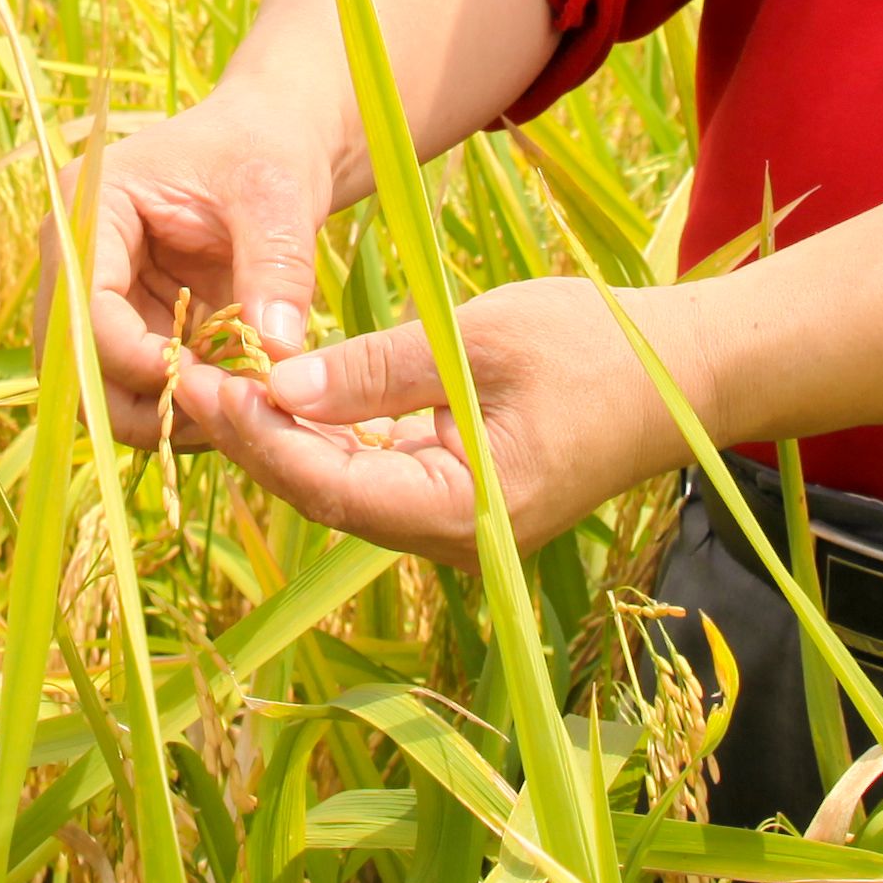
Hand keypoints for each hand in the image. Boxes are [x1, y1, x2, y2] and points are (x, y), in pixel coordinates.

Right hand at [67, 95, 349, 451]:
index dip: (136, 359)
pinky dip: (182, 408)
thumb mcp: (277, 196)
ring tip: (234, 409)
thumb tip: (276, 349)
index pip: (84, 309)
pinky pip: (140, 389)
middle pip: (74, 364)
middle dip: (142, 403)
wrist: (276, 143)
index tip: (208, 381)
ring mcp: (103, 299)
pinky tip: (236, 400)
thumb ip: (275, 266)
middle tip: (221, 414)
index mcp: (89, 209)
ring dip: (161, 415)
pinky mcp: (137, 326)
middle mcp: (78, 260)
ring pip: (101, 389)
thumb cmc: (267, 150)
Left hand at [179, 275, 709, 564]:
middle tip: (191, 375)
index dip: (260, 440)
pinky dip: (334, 437)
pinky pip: (381, 477)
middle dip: (259, 440)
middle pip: (330, 497)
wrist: (691, 373)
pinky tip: (289, 393)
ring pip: (349, 490)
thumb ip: (378, 368)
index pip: (333, 488)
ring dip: (290, 440)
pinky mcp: (467, 501)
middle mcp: (460, 542)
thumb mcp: (479, 341)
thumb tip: (279, 384)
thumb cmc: (597, 348)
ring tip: (223, 379)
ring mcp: (464, 529)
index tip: (206, 385)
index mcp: (469, 515)